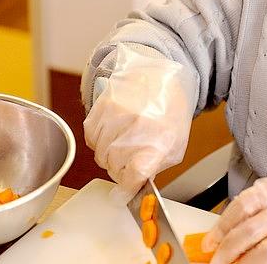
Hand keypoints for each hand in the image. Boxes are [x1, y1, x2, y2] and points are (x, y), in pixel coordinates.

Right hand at [83, 47, 194, 202]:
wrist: (162, 76)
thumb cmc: (170, 112)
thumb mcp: (175, 144)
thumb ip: (155, 168)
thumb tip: (132, 188)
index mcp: (160, 139)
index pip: (135, 174)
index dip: (127, 187)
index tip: (125, 191)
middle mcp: (138, 126)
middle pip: (114, 166)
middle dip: (119, 170)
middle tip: (127, 162)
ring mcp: (118, 114)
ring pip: (99, 153)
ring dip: (108, 156)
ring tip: (121, 145)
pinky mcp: (103, 105)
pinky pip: (90, 137)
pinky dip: (98, 141)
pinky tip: (112, 133)